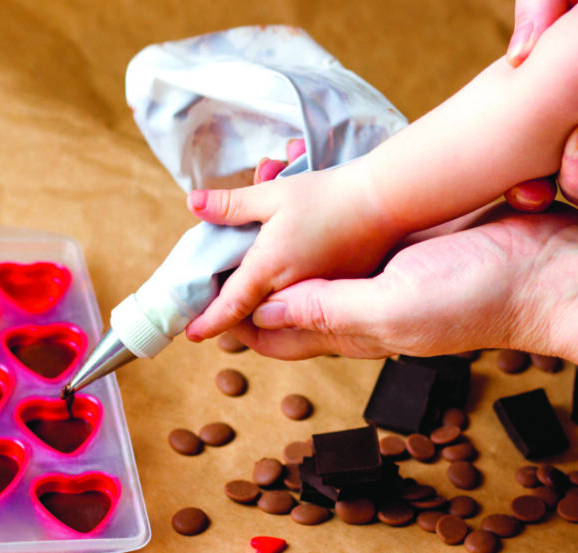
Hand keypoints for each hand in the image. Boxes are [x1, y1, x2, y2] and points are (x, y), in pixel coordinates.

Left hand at [184, 145, 403, 341]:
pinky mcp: (338, 292)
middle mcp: (293, 290)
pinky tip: (287, 267)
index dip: (209, 322)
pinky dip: (291, 292)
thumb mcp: (273, 194)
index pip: (231, 306)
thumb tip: (194, 204)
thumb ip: (232, 206)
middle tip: (217, 294)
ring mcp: (318, 296)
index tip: (191, 334)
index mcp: (270, 270)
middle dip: (235, 305)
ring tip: (252, 274)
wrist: (386, 202)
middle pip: (253, 314)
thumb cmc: (330, 195)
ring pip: (280, 309)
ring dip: (263, 296)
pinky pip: (306, 303)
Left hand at [222, 202, 577, 359]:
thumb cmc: (476, 296)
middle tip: (211, 246)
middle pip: (288, 301)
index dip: (234, 321)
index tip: (195, 299)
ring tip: (246, 212)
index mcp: (352, 331)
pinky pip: (348, 240)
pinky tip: (305, 202)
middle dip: (248, 282)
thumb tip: (262, 316)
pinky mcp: (403, 245)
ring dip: (278, 248)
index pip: (276, 337)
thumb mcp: (393, 307)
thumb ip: (328, 310)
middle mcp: (361, 306)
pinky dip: (318, 228)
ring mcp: (382, 273)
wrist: (547, 268)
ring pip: (314, 266)